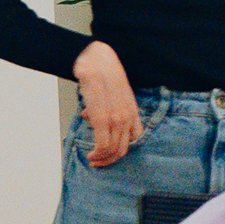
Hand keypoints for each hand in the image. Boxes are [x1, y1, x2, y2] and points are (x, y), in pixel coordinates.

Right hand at [71, 42, 144, 166]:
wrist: (98, 61)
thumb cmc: (103, 75)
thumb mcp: (112, 94)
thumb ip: (104, 108)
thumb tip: (89, 117)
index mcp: (132, 112)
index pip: (135, 138)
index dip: (122, 149)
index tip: (110, 153)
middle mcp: (128, 117)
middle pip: (123, 149)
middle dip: (110, 160)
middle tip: (98, 162)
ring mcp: (116, 119)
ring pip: (113, 150)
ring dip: (102, 159)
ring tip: (93, 158)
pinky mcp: (103, 118)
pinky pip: (103, 144)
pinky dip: (97, 153)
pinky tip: (91, 153)